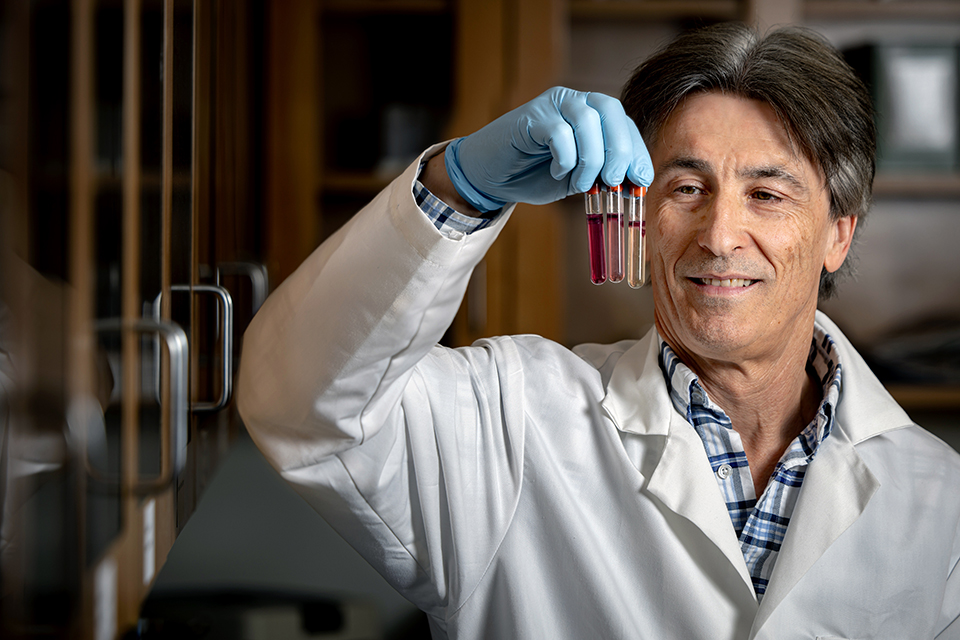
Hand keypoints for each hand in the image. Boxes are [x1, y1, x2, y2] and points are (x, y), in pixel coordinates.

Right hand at [444, 87, 652, 211]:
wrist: (492, 178)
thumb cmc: (535, 176)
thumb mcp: (579, 179)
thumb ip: (603, 176)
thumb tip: (636, 184)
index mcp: (591, 114)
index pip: (623, 124)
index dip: (636, 152)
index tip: (641, 180)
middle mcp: (574, 102)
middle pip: (610, 111)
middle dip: (619, 150)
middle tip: (615, 181)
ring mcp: (552, 105)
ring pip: (586, 120)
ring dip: (591, 159)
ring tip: (582, 185)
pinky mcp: (531, 115)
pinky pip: (558, 131)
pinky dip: (564, 158)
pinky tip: (557, 173)